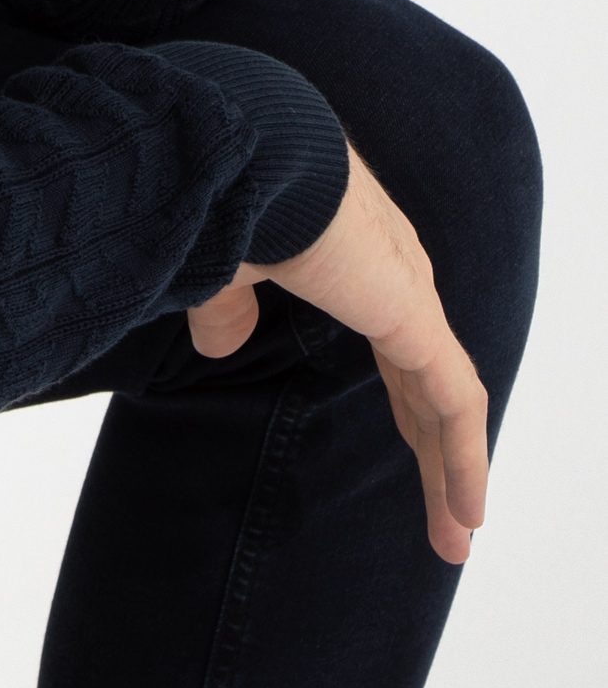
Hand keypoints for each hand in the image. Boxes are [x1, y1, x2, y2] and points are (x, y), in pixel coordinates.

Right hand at [189, 145, 488, 563]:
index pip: (397, 349)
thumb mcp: (223, 266)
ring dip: (455, 471)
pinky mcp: (413, 316)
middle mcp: (393, 274)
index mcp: (354, 259)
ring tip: (458, 538)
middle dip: (437, 452)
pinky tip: (468, 513)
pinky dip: (466, 459)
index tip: (411, 455)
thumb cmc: (226, 191)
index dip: (406, 408)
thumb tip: (218, 343)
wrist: (246, 149)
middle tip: (448, 518)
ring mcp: (409, 294)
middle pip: (427, 383)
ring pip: (446, 401)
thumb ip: (228, 305)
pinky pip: (454, 401)